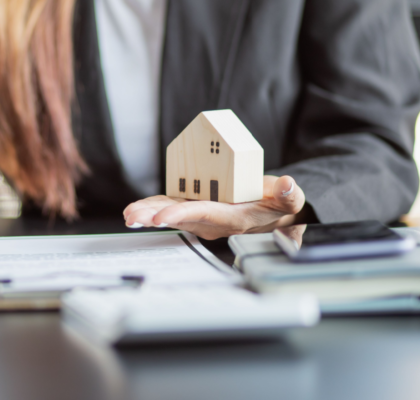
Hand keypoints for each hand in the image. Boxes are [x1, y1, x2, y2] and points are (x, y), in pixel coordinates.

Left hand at [123, 175, 305, 239]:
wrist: (271, 213)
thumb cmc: (277, 206)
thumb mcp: (290, 201)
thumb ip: (289, 195)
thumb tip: (288, 185)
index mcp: (232, 217)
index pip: (203, 215)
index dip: (182, 214)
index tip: (162, 216)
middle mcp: (211, 220)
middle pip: (179, 217)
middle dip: (154, 216)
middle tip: (133, 216)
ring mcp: (200, 215)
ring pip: (171, 213)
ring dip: (148, 214)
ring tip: (129, 214)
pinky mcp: (194, 206)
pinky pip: (170, 207)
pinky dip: (153, 207)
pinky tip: (136, 209)